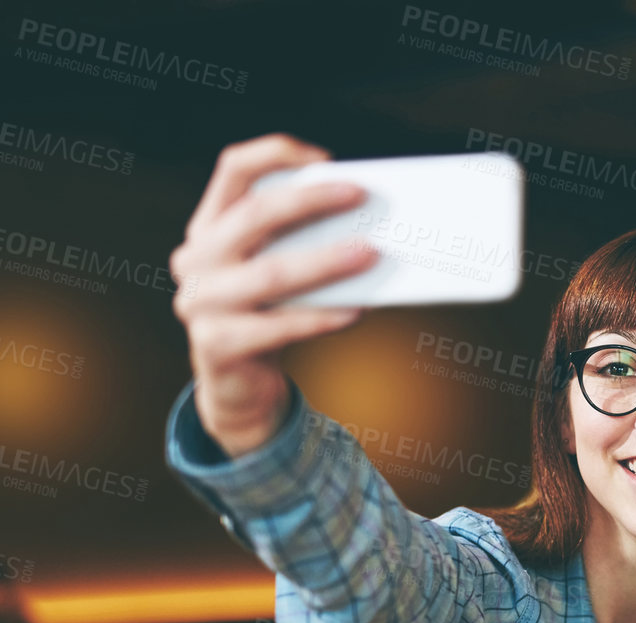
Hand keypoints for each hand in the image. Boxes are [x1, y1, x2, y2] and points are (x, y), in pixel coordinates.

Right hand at [170, 133, 379, 456]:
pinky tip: (357, 310)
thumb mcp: (274, 270)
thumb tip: (367, 224)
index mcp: (208, 227)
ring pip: (271, 273)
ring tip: (370, 253)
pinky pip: (280, 326)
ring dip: (326, 262)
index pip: (233, 169)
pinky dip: (322, 317)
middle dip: (312, 200)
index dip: (276, 154)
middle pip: (255, 214)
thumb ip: (299, 242)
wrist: (238, 385)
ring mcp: (198, 302)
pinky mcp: (215, 344)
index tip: (325, 158)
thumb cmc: (268, 315)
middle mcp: (195, 258)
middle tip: (361, 195)